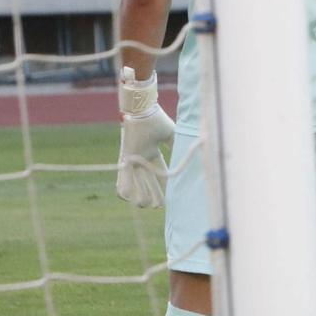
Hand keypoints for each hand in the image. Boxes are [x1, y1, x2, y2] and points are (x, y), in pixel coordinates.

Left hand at [115, 67, 175, 207]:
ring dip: (142, 195)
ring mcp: (131, 159)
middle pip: (148, 183)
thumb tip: (194, 154)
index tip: (170, 198)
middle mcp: (141, 158)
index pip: (160, 174)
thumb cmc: (156, 120)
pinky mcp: (124, 158)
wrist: (141, 110)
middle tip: (159, 205)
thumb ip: (178, 146)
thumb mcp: (171, 135)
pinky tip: (128, 198)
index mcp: (152, 153)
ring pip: (135, 184)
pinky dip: (124, 189)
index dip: (165, 186)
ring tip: (147, 205)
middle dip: (154, 195)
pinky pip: (121, 178)